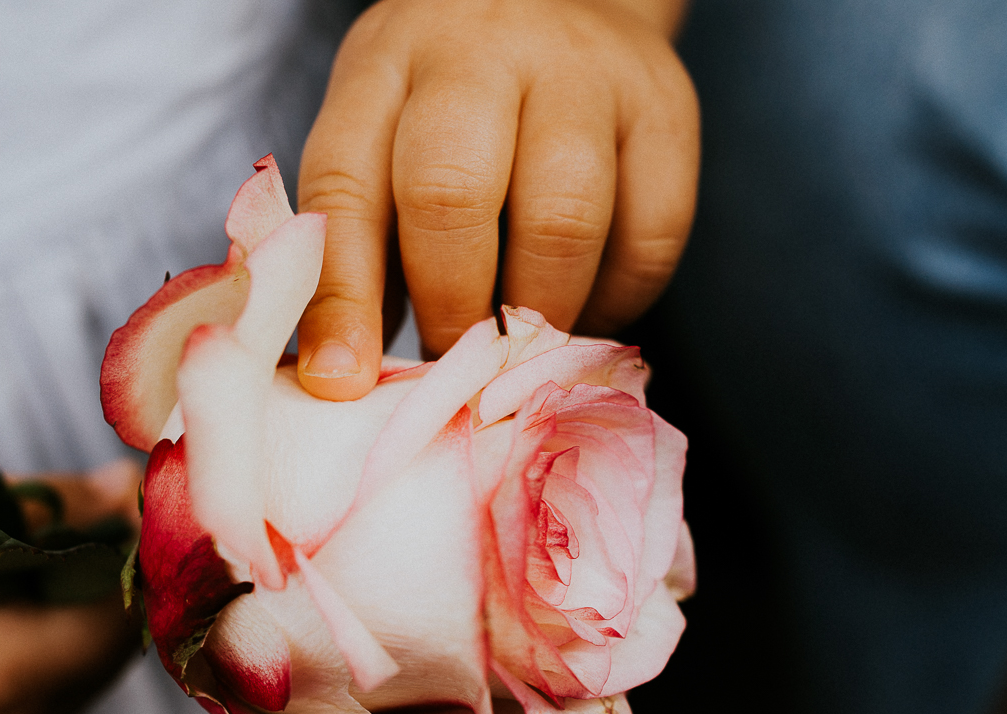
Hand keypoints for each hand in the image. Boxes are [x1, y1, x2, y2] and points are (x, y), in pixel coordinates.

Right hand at [0, 390, 141, 713]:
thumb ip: (49, 504)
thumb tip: (135, 486)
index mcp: (2, 685)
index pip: (121, 620)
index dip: (143, 556)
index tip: (148, 495)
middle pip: (117, 646)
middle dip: (122, 575)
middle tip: (110, 505)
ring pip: (95, 665)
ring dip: (94, 601)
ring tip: (64, 538)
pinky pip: (63, 681)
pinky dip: (63, 629)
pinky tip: (34, 582)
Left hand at [295, 0, 698, 398]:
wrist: (565, 1)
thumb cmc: (446, 109)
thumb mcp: (378, 148)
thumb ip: (358, 254)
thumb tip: (341, 377)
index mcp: (385, 67)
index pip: (347, 186)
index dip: (343, 299)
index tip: (344, 381)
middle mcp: (480, 54)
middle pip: (452, 193)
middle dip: (450, 306)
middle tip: (454, 356)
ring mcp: (583, 74)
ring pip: (563, 220)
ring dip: (537, 313)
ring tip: (520, 342)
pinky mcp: (665, 109)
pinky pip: (649, 235)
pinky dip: (615, 298)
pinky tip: (585, 305)